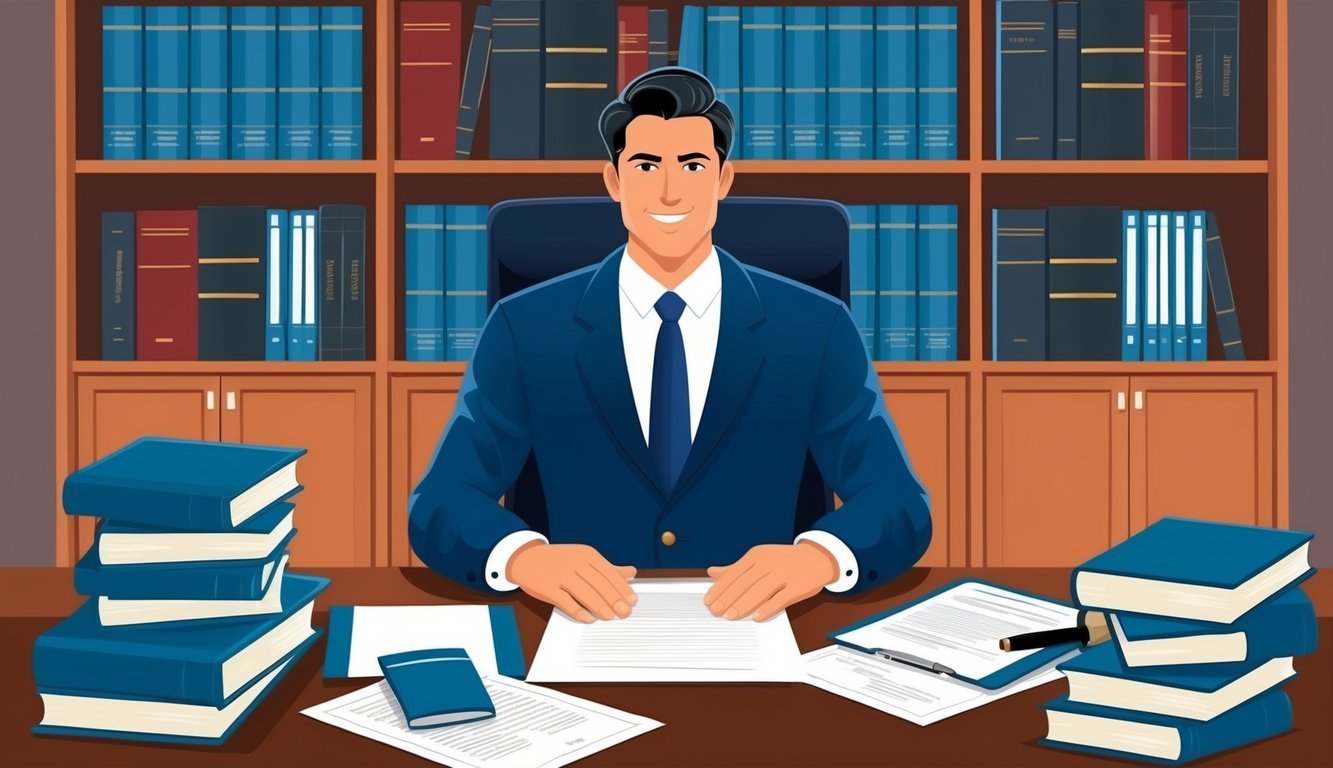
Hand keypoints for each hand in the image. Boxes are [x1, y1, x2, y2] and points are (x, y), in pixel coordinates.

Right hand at [507, 542, 637, 622]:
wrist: (526, 557)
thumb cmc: (559, 560)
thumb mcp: (584, 558)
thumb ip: (608, 567)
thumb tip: (632, 572)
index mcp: (587, 555)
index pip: (609, 573)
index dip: (622, 588)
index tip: (632, 601)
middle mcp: (575, 563)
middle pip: (599, 583)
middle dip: (614, 599)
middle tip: (625, 612)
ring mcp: (560, 574)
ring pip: (584, 592)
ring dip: (599, 606)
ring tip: (610, 617)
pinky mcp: (547, 587)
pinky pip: (565, 601)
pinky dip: (578, 611)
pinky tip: (588, 618)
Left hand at [705, 542, 839, 621]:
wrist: (817, 557)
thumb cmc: (784, 561)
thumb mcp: (759, 558)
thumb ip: (735, 567)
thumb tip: (712, 572)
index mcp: (757, 555)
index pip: (734, 573)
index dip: (720, 588)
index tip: (709, 600)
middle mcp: (769, 563)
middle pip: (745, 582)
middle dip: (728, 598)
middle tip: (716, 611)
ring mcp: (784, 574)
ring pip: (760, 590)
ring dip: (743, 604)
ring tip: (731, 616)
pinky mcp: (798, 586)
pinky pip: (781, 598)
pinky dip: (768, 607)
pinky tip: (757, 616)